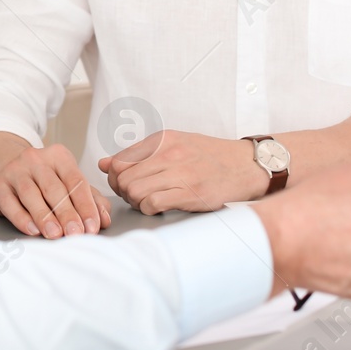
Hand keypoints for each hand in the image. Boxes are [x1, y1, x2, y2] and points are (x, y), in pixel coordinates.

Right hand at [0, 132, 110, 236]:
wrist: (4, 172)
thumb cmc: (41, 182)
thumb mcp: (66, 184)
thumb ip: (90, 199)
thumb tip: (104, 219)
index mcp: (58, 156)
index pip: (76, 181)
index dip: (86, 205)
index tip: (93, 226)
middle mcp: (36, 159)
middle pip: (54, 188)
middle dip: (67, 213)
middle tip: (76, 234)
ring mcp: (14, 170)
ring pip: (31, 194)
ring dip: (45, 217)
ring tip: (55, 235)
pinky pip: (10, 203)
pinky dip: (22, 218)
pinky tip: (32, 230)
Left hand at [99, 131, 265, 213]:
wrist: (246, 165)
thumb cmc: (209, 157)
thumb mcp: (173, 145)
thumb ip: (138, 154)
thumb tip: (104, 164)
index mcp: (162, 140)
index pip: (118, 161)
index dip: (116, 178)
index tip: (125, 184)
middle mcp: (169, 154)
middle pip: (123, 178)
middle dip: (124, 192)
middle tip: (137, 196)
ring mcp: (180, 173)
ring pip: (134, 190)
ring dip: (136, 202)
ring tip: (148, 202)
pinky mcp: (191, 194)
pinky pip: (152, 203)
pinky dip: (149, 209)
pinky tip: (159, 208)